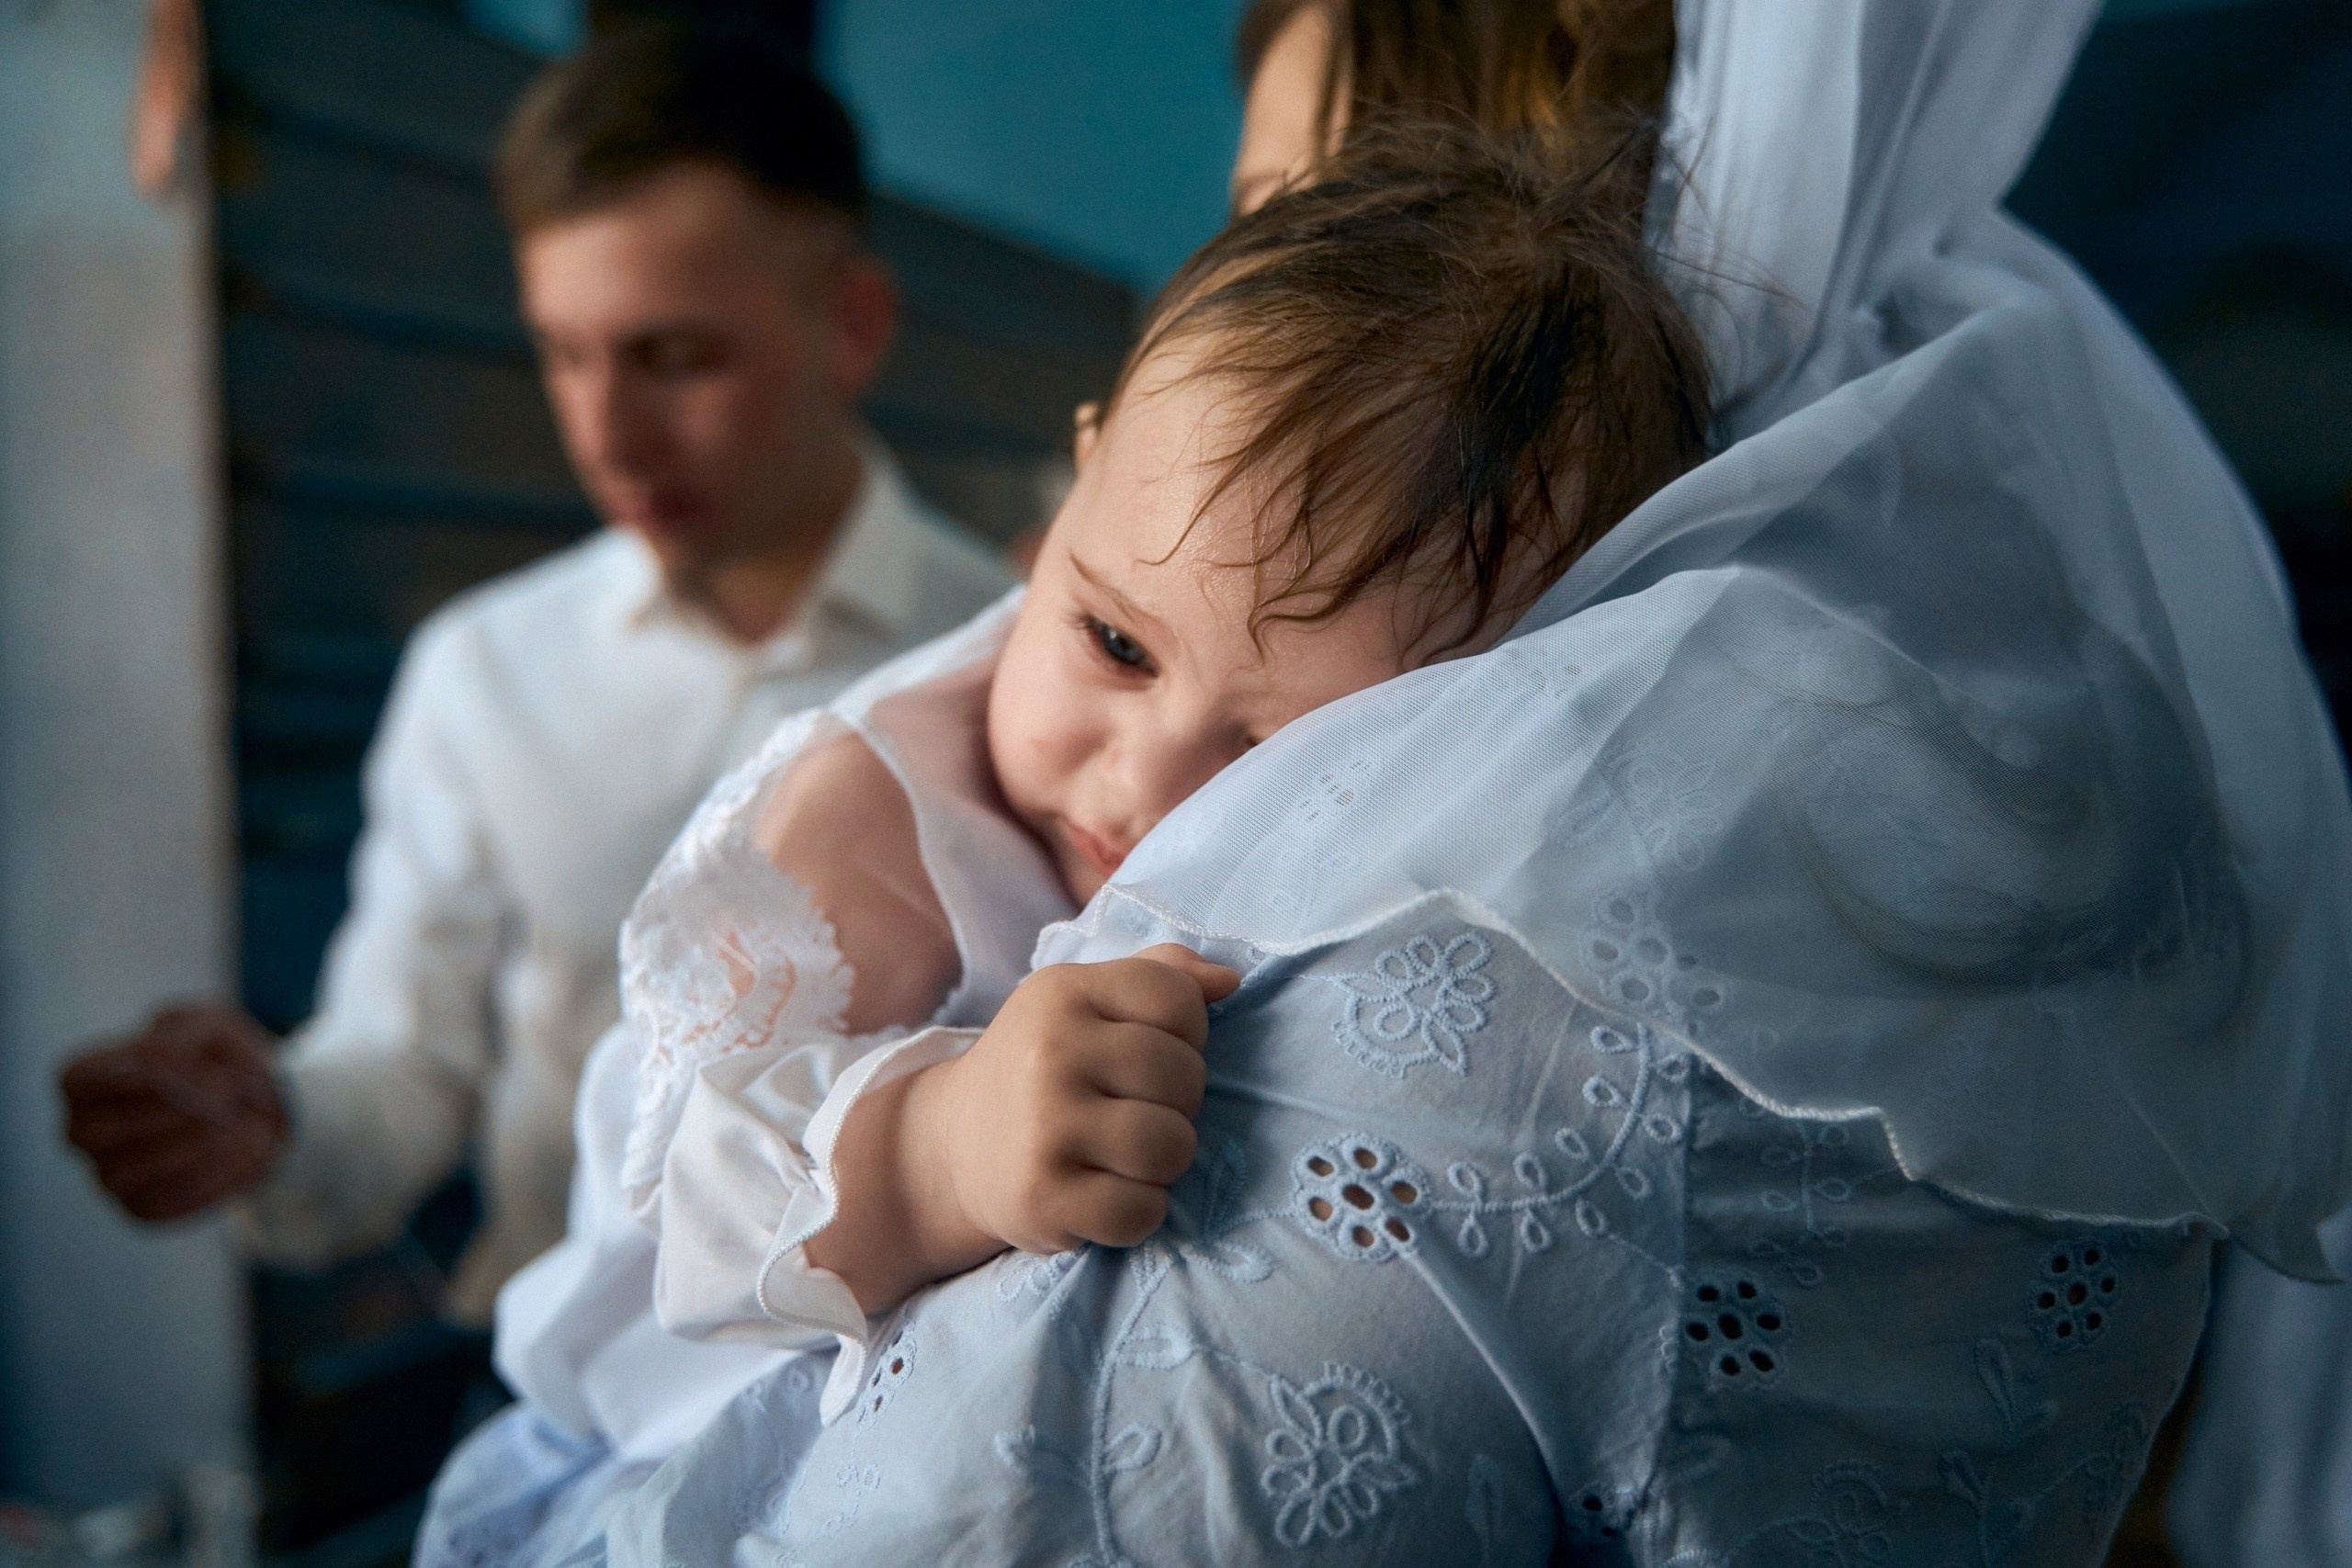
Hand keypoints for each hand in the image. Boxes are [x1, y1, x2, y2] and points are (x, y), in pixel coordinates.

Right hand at [58, 1003, 287, 1222]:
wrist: (259, 1106)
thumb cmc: (218, 1058)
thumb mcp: (208, 1026)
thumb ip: (183, 1041)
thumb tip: (169, 1074)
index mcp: (84, 1079)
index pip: (80, 1078)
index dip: (146, 1073)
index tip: (209, 1070)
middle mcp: (82, 1131)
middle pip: (108, 1129)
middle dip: (181, 1112)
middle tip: (232, 1096)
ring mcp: (106, 1174)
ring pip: (141, 1169)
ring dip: (208, 1143)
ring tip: (247, 1120)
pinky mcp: (140, 1208)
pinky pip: (172, 1200)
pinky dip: (221, 1172)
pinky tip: (248, 1147)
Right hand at [913, 943, 1240, 1256]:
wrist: (951, 1147)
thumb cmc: (1043, 1067)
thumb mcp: (1084, 1000)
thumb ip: (1159, 975)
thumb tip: (1230, 980)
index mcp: (1063, 991)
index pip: (1177, 999)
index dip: (1187, 1033)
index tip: (1149, 1055)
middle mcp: (1050, 1052)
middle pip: (1185, 1077)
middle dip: (1179, 1103)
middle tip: (1136, 1111)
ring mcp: (1043, 1126)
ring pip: (1172, 1146)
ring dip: (1164, 1162)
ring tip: (1127, 1155)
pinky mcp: (1041, 1196)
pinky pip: (1141, 1212)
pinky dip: (1138, 1214)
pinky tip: (1105, 1195)